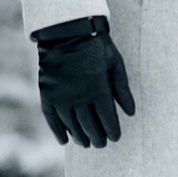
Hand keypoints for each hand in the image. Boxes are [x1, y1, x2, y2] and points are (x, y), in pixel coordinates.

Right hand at [34, 16, 136, 146]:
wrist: (67, 32)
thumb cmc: (96, 47)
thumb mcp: (115, 64)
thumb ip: (122, 89)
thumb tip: (130, 113)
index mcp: (98, 89)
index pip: (107, 119)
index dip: (112, 131)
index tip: (115, 137)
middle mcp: (79, 96)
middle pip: (89, 125)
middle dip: (97, 137)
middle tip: (101, 143)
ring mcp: (61, 96)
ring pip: (71, 125)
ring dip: (80, 137)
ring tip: (86, 143)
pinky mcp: (47, 94)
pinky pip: (51, 119)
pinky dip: (58, 132)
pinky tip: (64, 141)